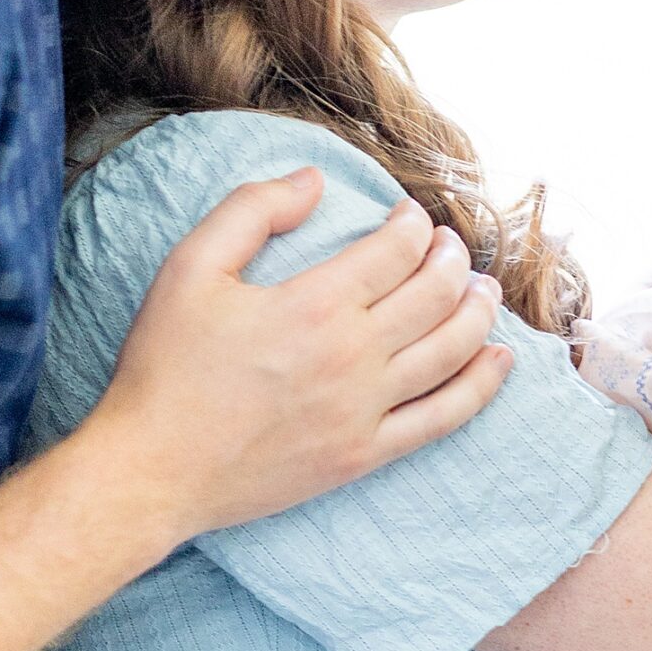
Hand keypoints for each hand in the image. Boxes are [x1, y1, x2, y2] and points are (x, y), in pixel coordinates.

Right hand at [94, 170, 510, 547]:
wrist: (151, 471)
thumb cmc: (165, 367)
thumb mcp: (189, 268)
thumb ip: (252, 210)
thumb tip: (315, 179)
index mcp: (315, 304)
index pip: (397, 251)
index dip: (413, 225)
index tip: (409, 217)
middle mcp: (352, 355)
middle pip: (435, 294)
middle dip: (452, 259)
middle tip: (449, 246)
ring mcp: (364, 410)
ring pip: (451, 350)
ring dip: (479, 312)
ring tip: (484, 288)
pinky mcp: (363, 455)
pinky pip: (442, 418)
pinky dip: (480, 385)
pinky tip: (500, 360)